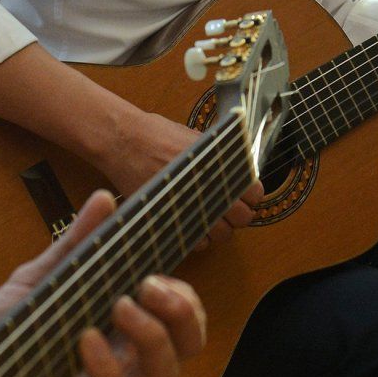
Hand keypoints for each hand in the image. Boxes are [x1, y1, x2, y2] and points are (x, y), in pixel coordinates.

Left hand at [0, 190, 206, 376]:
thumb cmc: (8, 331)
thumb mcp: (41, 281)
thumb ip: (75, 244)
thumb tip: (104, 199)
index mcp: (127, 326)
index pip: (183, 314)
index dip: (184, 295)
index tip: (154, 272)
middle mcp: (129, 357)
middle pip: (190, 344)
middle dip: (182, 311)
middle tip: (148, 286)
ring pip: (166, 373)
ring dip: (153, 335)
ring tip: (119, 306)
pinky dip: (107, 368)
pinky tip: (85, 340)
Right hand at [99, 109, 262, 248]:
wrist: (124, 141)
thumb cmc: (156, 134)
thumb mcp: (195, 137)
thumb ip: (217, 155)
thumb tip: (235, 167)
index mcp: (218, 165)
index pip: (254, 192)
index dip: (251, 196)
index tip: (245, 195)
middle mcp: (208, 187)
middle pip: (242, 217)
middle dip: (239, 215)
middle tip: (229, 210)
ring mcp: (190, 206)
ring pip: (221, 234)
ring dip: (219, 229)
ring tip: (210, 218)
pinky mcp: (171, 220)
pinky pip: (196, 242)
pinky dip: (198, 239)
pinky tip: (193, 225)